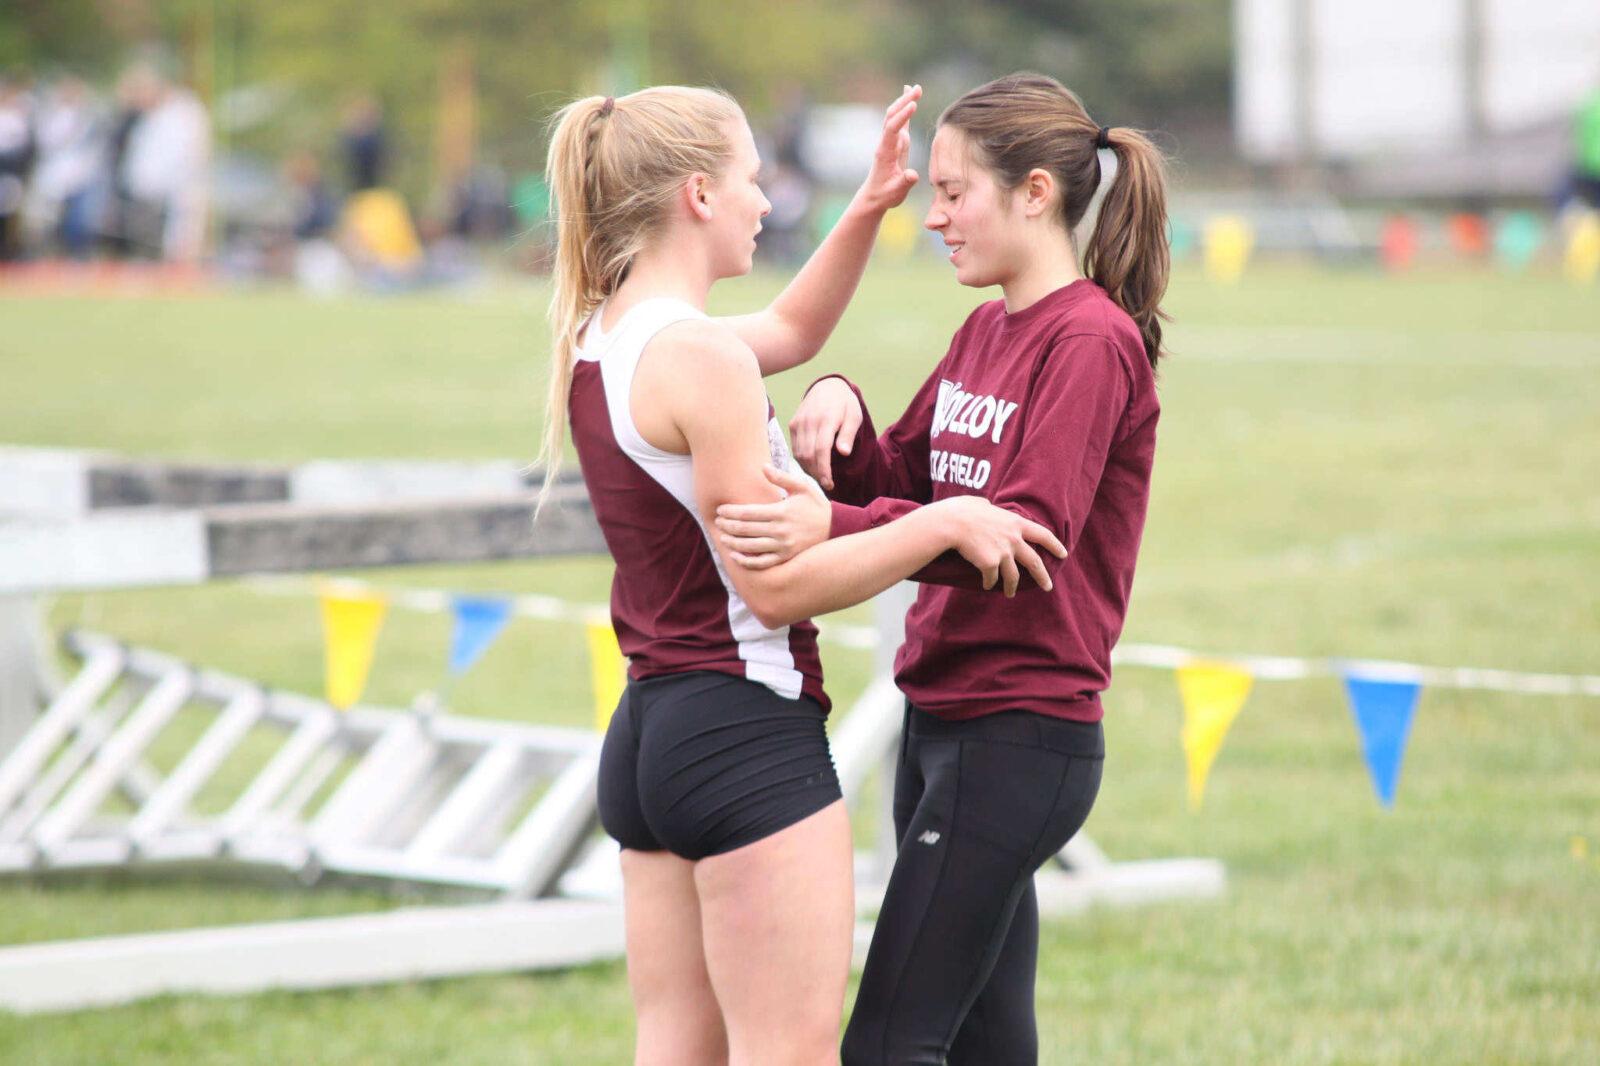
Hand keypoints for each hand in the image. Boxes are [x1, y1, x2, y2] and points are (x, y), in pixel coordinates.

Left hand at [714, 464, 831, 569]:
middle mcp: (780, 531)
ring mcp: (782, 547)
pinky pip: (761, 563)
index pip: (748, 512)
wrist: (836, 528)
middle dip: (727, 526)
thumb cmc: (816, 505)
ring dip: (732, 543)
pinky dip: (746, 561)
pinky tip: (735, 556)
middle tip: (717, 522)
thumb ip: (782, 477)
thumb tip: (762, 467)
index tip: (720, 509)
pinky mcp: (785, 558)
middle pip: (745, 529)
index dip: (730, 512)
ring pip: (749, 547)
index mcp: (781, 512)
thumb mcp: (803, 487)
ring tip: (722, 538)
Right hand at [788, 377, 862, 491]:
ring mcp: (798, 422)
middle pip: (808, 455)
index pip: (821, 450)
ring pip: (799, 454)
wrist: (827, 386)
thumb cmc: (845, 405)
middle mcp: (809, 421)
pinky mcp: (793, 424)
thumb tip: (844, 453)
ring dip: (809, 469)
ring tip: (821, 476)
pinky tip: (813, 465)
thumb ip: (848, 434)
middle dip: (816, 473)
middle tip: (827, 484)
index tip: (829, 484)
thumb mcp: (854, 416)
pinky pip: (795, 448)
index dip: (824, 470)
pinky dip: (802, 460)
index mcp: (826, 419)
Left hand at [853, 84, 920, 214]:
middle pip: (892, 117)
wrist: (874, 196)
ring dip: (904, 101)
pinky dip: (904, 108)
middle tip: (918, 89)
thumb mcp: (896, 193)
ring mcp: (890, 141)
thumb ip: (904, 183)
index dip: (902, 117)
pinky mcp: (896, 142)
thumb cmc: (885, 195)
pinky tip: (909, 96)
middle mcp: (886, 143)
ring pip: (894, 116)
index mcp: (885, 152)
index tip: (914, 105)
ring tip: (917, 88)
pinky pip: (899, 121)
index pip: (892, 129)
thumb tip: (913, 174)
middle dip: (904, 102)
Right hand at [933, 496, 1068, 596]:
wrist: (951, 524)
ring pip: (1013, 577)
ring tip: (1010, 594)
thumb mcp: (981, 503)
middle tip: (1048, 587)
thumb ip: (990, 508)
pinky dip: (989, 583)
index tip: (1063, 554)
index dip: (1055, 545)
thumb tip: (987, 506)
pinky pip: (991, 579)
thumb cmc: (962, 510)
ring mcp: (1003, 553)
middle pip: (1034, 562)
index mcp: (1015, 523)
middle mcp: (1014, 539)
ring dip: (1012, 587)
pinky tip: (987, 585)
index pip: (1043, 535)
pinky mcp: (990, 565)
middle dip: (1043, 577)